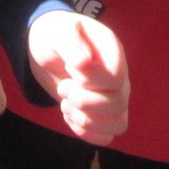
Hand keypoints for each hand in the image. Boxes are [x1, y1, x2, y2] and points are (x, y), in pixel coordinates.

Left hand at [27, 9, 127, 144]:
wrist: (48, 49)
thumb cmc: (55, 36)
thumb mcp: (57, 32)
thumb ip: (70, 43)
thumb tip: (83, 63)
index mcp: (112, 51)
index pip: (115, 78)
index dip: (90, 80)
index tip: (70, 68)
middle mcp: (119, 77)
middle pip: (118, 104)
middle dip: (83, 101)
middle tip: (62, 86)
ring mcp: (114, 98)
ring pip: (118, 124)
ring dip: (85, 120)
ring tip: (66, 103)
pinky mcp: (103, 116)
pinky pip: (106, 137)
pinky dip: (84, 132)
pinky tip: (69, 115)